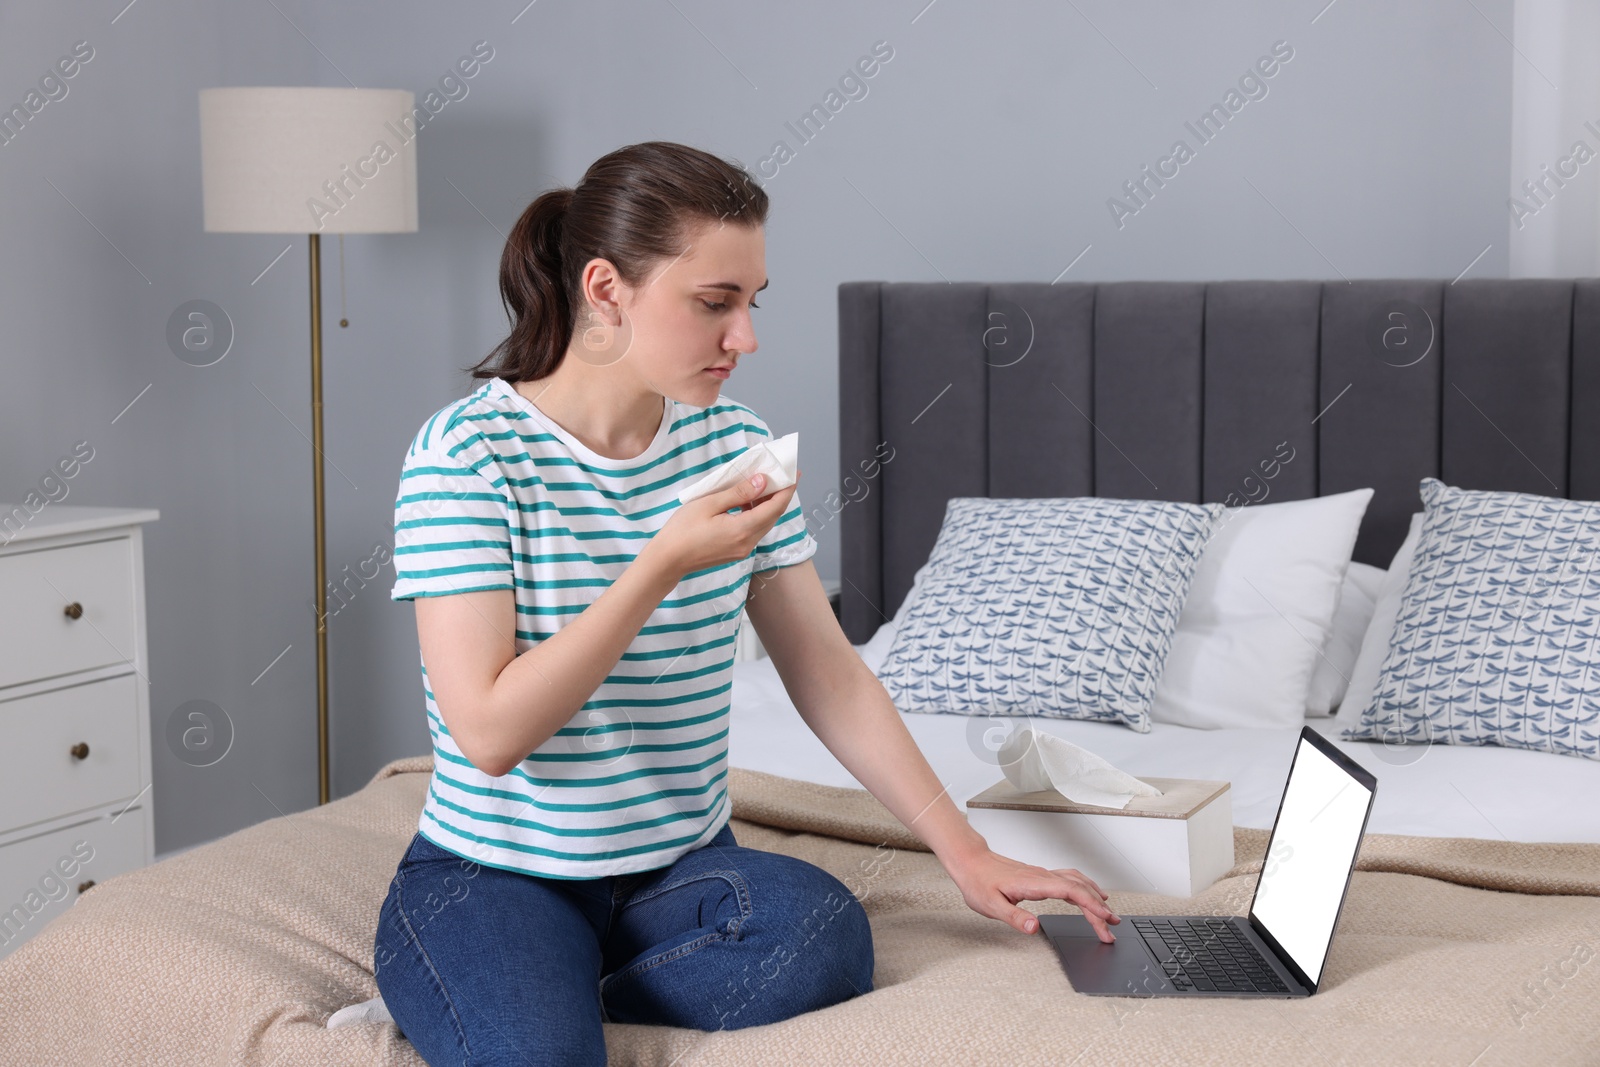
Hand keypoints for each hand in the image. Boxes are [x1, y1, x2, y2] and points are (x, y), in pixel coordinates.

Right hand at [645, 468, 800, 582]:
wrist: (668, 559)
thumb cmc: (682, 530)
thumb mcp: (709, 504)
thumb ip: (738, 493)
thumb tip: (762, 482)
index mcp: (742, 530)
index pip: (775, 507)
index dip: (787, 489)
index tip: (794, 473)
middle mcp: (748, 542)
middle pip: (773, 515)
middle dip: (780, 494)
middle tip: (781, 474)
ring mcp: (743, 549)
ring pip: (764, 523)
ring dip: (767, 504)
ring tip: (762, 483)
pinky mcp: (736, 551)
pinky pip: (754, 529)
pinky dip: (756, 513)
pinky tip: (747, 500)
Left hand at [945, 846, 1120, 942]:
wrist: (970, 861)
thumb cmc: (978, 881)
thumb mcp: (991, 905)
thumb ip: (1014, 917)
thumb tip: (1034, 928)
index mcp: (1034, 883)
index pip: (1071, 891)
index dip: (1091, 905)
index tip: (1105, 919)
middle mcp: (1042, 876)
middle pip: (1080, 888)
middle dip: (1099, 908)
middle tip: (1111, 929)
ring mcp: (1042, 875)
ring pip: (1077, 882)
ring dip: (1095, 896)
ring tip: (1108, 913)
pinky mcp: (1039, 876)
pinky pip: (1069, 879)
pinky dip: (1084, 888)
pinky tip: (1088, 895)